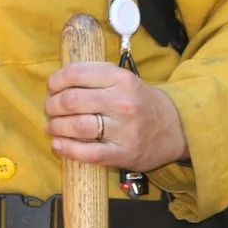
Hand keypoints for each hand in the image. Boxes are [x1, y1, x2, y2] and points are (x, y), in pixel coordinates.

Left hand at [44, 62, 187, 169]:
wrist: (176, 128)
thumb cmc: (142, 102)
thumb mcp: (124, 80)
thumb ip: (95, 78)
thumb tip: (56, 84)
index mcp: (121, 78)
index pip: (76, 74)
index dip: (56, 81)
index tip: (52, 88)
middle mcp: (122, 102)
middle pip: (71, 101)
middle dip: (52, 105)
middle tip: (50, 109)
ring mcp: (123, 130)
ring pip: (76, 126)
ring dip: (56, 127)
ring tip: (52, 127)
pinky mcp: (122, 153)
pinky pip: (87, 153)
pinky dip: (67, 149)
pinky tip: (58, 144)